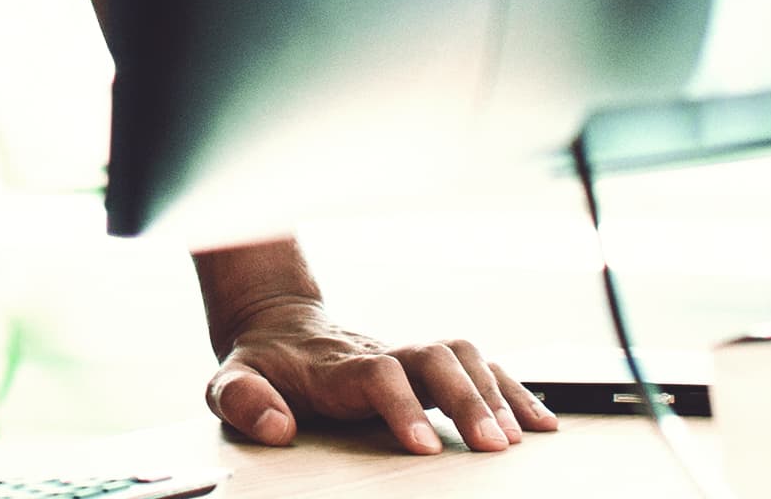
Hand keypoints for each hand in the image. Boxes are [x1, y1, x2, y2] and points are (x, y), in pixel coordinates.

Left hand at [207, 296, 555, 455]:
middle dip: (468, 400)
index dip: (403, 406)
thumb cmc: (261, 363)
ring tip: (518, 439)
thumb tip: (276, 427)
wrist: (278, 324)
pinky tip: (540, 423)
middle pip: (435, 358)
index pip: (378, 375)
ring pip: (464, 356)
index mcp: (336, 365)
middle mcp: (382, 352)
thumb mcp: (230, 381)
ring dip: (497, 394)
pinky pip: (480, 368)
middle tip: (493, 446)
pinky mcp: (428, 364)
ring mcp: (408, 354)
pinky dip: (515, 391)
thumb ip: (242, 401)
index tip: (424, 447)